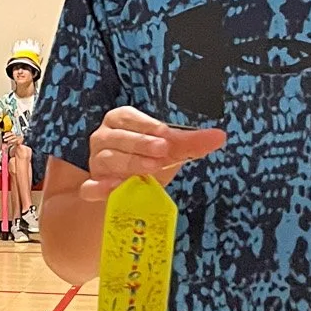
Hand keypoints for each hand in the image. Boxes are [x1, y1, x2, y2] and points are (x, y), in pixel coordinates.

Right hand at [81, 106, 225, 201]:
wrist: (128, 193)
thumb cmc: (148, 162)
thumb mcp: (170, 151)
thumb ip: (191, 143)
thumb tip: (220, 136)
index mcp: (120, 122)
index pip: (128, 117)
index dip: (147, 126)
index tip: (166, 135)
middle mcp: (103, 138)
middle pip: (117, 137)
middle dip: (141, 143)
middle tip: (163, 150)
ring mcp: (95, 163)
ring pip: (106, 159)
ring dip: (129, 163)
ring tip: (150, 169)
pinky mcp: (91, 187)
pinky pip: (90, 187)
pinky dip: (98, 188)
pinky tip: (111, 190)